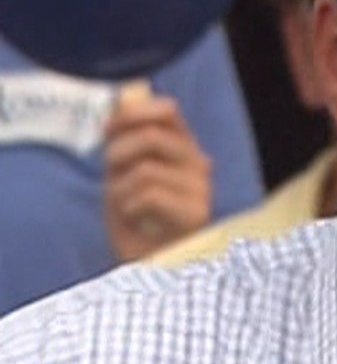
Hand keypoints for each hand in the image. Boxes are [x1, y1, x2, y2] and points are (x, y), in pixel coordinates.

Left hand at [103, 86, 212, 261]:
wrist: (149, 265)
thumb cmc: (136, 221)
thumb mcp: (124, 172)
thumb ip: (125, 139)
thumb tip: (122, 98)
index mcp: (185, 149)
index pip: (167, 111)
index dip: (131, 113)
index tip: (106, 130)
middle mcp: (200, 165)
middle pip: (152, 136)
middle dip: (117, 154)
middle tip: (110, 177)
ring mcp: (201, 189)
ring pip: (146, 169)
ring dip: (119, 190)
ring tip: (123, 207)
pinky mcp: (196, 214)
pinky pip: (148, 194)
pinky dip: (128, 208)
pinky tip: (134, 221)